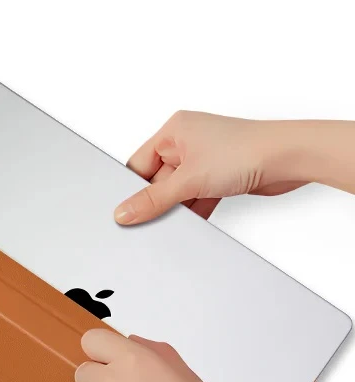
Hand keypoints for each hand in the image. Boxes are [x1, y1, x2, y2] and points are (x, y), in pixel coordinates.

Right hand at [114, 111, 306, 224]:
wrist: (289, 159)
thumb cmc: (245, 150)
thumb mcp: (188, 180)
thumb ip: (153, 201)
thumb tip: (123, 213)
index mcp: (174, 130)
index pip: (138, 164)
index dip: (131, 189)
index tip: (125, 211)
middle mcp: (187, 142)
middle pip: (157, 181)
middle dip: (157, 202)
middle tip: (152, 219)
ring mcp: (203, 160)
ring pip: (177, 192)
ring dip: (178, 208)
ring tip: (180, 216)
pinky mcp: (218, 176)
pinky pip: (194, 198)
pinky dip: (193, 211)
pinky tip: (193, 220)